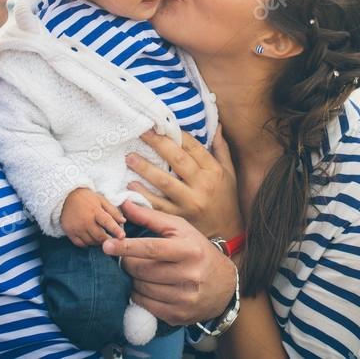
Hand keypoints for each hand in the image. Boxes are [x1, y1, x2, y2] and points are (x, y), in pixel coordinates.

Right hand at [60, 188, 125, 246]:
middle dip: (108, 240)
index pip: (107, 222)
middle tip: (112, 240)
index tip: (122, 236)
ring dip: (98, 242)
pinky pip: (81, 244)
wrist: (65, 197)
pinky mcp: (70, 233)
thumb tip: (123, 221)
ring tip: (101, 237)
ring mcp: (77, 228)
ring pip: (91, 242)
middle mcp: (85, 221)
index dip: (116, 230)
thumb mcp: (101, 200)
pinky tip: (91, 238)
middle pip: (100, 236)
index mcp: (95, 210)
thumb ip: (112, 211)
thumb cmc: (87, 198)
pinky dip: (88, 243)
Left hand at [103, 200, 236, 325]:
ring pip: (141, 289)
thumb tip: (124, 204)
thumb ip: (151, 217)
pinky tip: (146, 286)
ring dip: (133, 279)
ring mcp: (184, 298)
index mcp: (189, 250)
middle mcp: (189, 275)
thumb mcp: (180, 229)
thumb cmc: (197, 250)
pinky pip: (145, 305)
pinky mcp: (178, 315)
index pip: (151, 248)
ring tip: (141, 271)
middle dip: (128, 262)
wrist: (224, 284)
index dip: (126, 247)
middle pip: (142, 270)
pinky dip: (138, 295)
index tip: (106, 245)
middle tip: (127, 258)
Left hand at [126, 124, 242, 238]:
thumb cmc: (226, 200)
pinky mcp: (178, 218)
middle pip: (177, 160)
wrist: (228, 235)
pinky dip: (143, 195)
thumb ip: (221, 150)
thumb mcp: (229, 174)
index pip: (193, 147)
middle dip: (158, 144)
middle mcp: (202, 186)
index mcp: (213, 172)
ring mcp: (189, 203)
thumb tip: (217, 126)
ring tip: (130, 157)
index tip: (161, 124)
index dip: (176, 134)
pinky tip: (130, 185)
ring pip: (164, 182)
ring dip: (145, 169)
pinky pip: (157, 205)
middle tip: (141, 132)